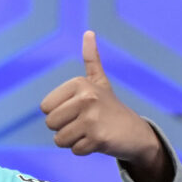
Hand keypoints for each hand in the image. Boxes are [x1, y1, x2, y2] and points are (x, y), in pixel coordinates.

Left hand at [40, 31, 171, 181]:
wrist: (136, 132)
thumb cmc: (109, 107)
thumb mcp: (98, 81)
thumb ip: (91, 59)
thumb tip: (88, 32)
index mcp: (80, 83)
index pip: (45, 108)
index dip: (57, 114)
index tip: (77, 110)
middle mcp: (86, 97)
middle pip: (50, 124)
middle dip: (64, 128)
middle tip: (84, 123)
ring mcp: (92, 118)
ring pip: (59, 139)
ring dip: (73, 140)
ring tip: (90, 132)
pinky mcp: (98, 138)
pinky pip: (74, 150)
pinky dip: (84, 150)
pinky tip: (98, 141)